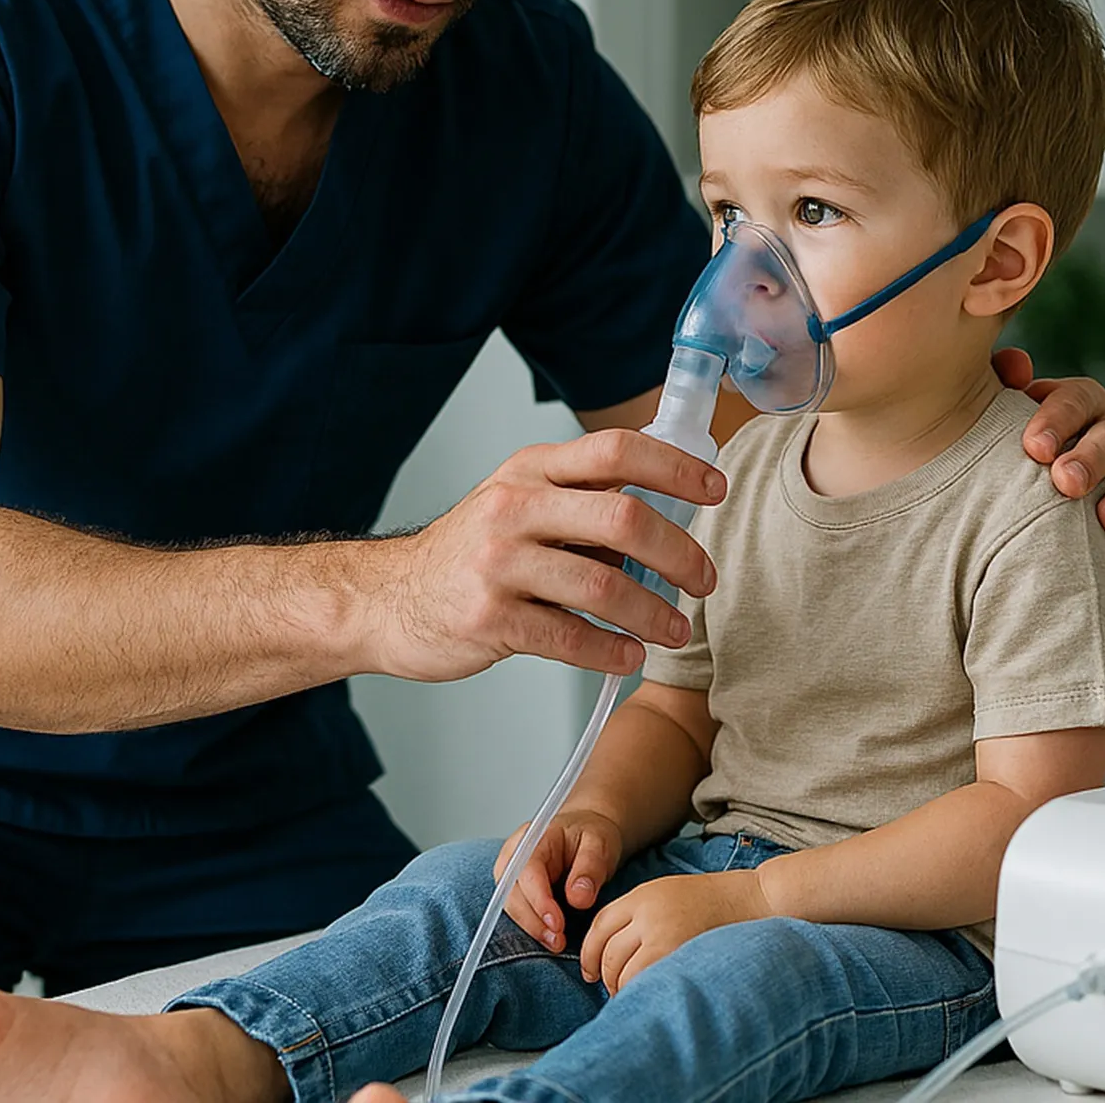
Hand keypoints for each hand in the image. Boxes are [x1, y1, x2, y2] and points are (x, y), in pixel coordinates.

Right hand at [369, 429, 723, 682]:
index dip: (674, 466)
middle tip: (704, 579)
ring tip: (674, 628)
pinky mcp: (489, 618)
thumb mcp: (519, 503)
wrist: (389, 599)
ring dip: (653, 613)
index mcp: (531, 470)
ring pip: (602, 586)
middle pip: (622, 518)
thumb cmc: (472, 553)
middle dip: (679, 552)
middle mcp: (514, 507)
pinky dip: (611, 651)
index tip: (715, 488)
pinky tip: (628, 656)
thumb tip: (670, 509)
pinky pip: (569, 637)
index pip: (615, 450)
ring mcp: (498, 563)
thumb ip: (582, 501)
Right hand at [495, 808, 624, 950]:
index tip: (558, 925)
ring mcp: (513, 872)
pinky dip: (532, 926)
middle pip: (511, 892)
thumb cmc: (590, 833)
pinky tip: (550, 937)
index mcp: (534, 837)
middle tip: (558, 941)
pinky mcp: (518, 889)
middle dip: (533, 921)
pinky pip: (517, 911)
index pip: (527, 871)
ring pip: (511, 905)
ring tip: (557, 943)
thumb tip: (578, 898)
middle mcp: (516, 854)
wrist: (588, 832)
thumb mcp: (600, 844)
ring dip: (531, 927)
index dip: (539, 901)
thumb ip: (590, 868)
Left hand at [581, 870, 768, 993]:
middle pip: (608, 951)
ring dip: (621, 988)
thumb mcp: (667, 896)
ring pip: (622, 970)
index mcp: (642, 895)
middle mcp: (647, 912)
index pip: (600, 925)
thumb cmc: (712, 903)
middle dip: (605, 976)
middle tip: (613, 990)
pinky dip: (639, 993)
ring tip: (632, 996)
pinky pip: (644, 980)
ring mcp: (662, 933)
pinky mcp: (678, 954)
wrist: (751, 900)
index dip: (589, 952)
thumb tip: (612, 955)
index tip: (590, 972)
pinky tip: (647, 997)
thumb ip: (639, 916)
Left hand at [992, 347, 1104, 577]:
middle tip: (1066, 482)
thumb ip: (992, 383)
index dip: (1062, 416)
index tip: (1034, 447)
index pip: (1082, 398)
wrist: (988, 518)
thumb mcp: (982, 421)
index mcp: (1073, 411)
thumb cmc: (987, 459)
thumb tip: (1017, 364)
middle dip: (1095, 456)